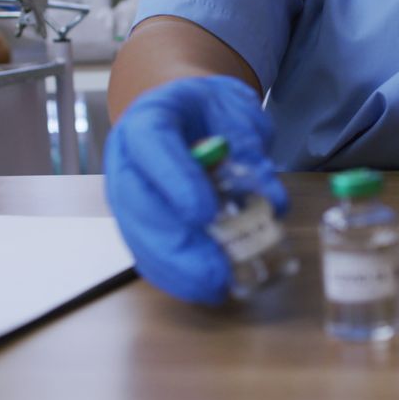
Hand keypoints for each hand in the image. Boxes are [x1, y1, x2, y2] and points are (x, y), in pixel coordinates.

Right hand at [103, 76, 286, 304]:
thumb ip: (252, 149)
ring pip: (136, 235)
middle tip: (214, 271)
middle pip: (136, 203)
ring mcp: (127, 193)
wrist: (188, 112)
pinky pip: (146, 253)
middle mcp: (128, 158)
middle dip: (174, 244)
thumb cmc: (212, 111)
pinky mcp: (136, 221)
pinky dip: (173, 276)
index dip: (175, 181)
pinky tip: (201, 288)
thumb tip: (271, 199)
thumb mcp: (239, 112)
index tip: (205, 212)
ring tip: (213, 287)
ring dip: (174, 268)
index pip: (153, 145)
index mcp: (149, 119)